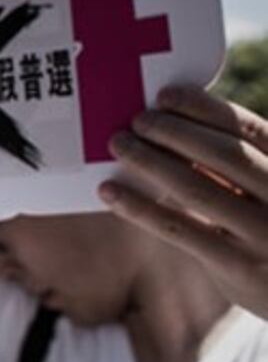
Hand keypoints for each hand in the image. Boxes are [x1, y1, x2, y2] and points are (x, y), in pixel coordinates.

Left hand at [102, 86, 267, 318]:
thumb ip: (239, 166)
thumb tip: (175, 124)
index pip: (250, 130)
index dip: (205, 109)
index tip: (165, 95)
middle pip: (223, 154)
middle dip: (174, 132)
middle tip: (136, 120)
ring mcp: (265, 234)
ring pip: (196, 188)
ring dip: (151, 162)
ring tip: (119, 144)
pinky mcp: (238, 266)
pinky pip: (180, 229)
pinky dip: (141, 208)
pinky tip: (110, 193)